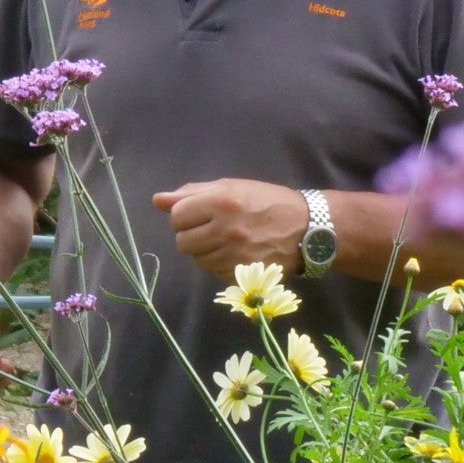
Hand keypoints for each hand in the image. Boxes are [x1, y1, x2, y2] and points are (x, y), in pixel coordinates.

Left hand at [153, 179, 310, 280]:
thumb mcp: (232, 187)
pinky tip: (236, 253)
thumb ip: (192, 193)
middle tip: (211, 228)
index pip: (177, 215)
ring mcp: (233, 255)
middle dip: (191, 235)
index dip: (184, 215)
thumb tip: (157, 201)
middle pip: (182, 241)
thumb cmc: (267, 202)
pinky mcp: (241, 275)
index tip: (198, 213)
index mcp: (221, 201)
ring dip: (205, 251)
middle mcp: (225, 229)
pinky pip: (214, 272)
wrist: (306, 229)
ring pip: (197, 260)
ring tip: (226, 240)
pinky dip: (220, 264)